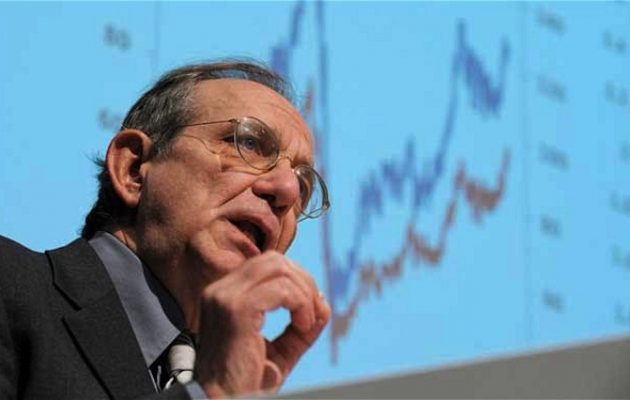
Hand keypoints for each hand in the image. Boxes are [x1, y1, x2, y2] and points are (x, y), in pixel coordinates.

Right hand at [193, 251, 330, 396]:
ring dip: (304, 294)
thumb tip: (324, 305)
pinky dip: (300, 303)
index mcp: (224, 295)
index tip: (310, 311)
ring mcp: (225, 297)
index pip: (266, 265)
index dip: (296, 280)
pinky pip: (281, 289)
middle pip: (274, 260)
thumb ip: (300, 328)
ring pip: (279, 269)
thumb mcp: (280, 351)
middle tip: (313, 314)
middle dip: (303, 281)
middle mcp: (220, 290)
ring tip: (307, 323)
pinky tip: (302, 325)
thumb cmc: (247, 383)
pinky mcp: (235, 309)